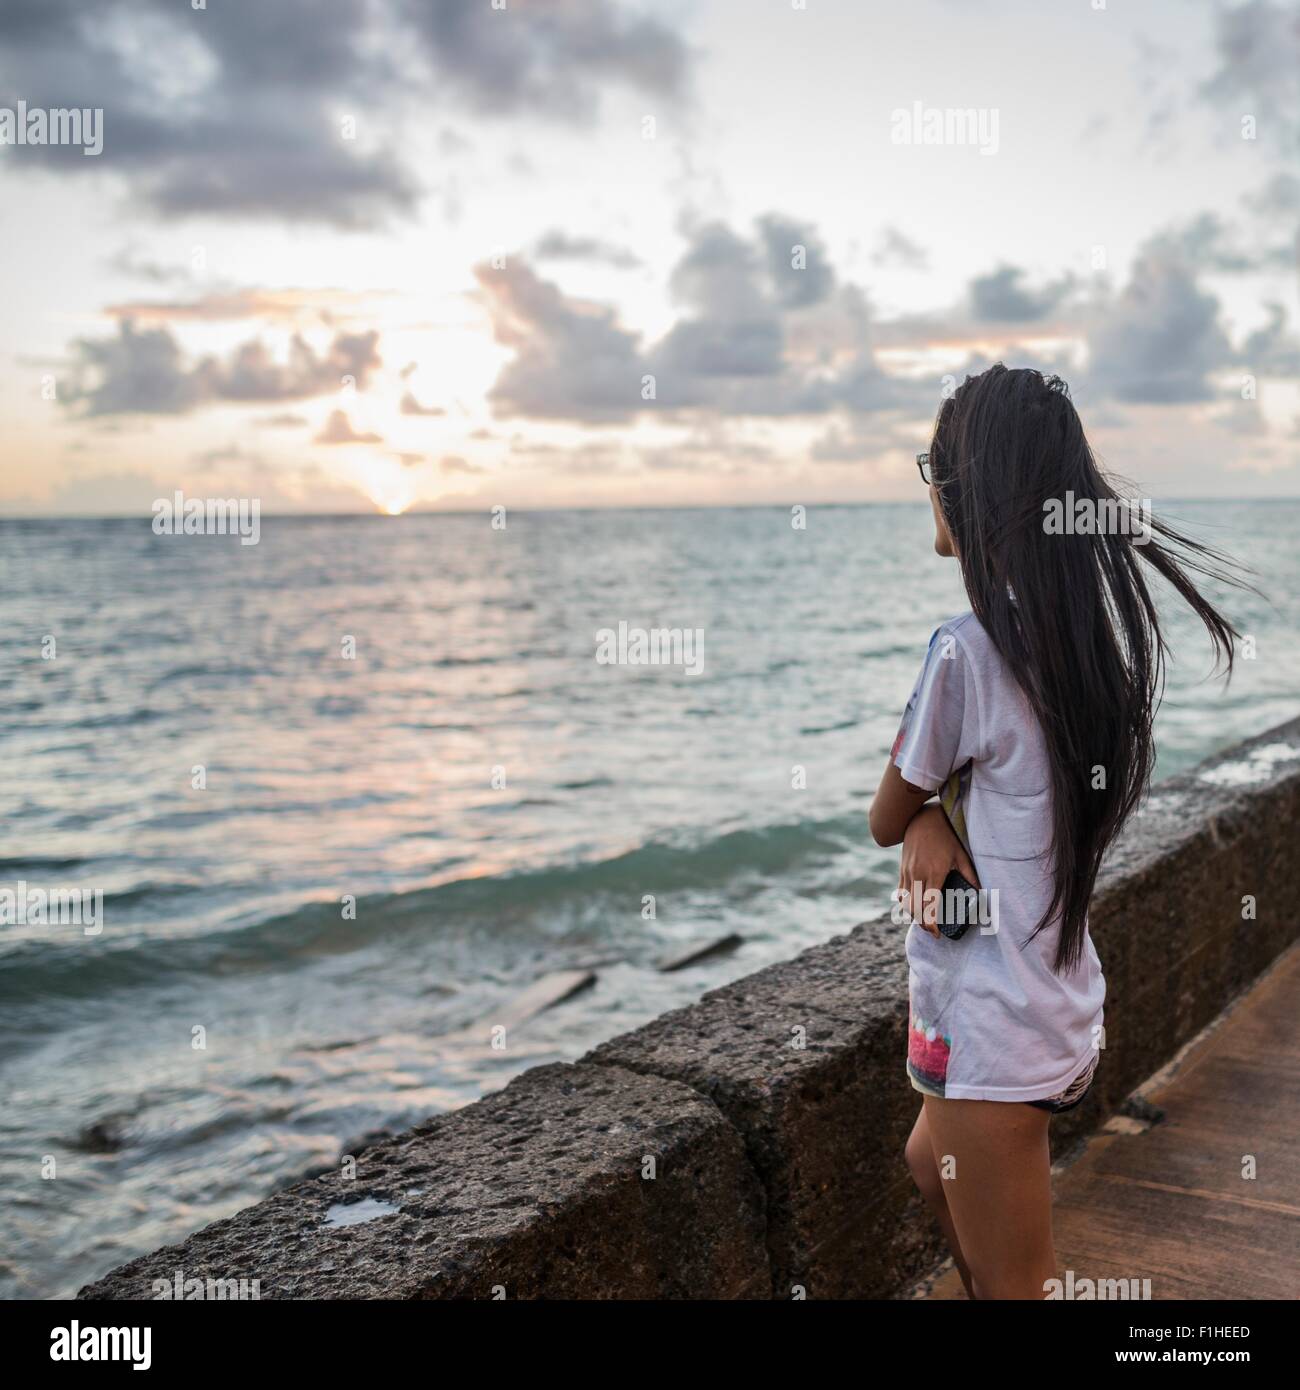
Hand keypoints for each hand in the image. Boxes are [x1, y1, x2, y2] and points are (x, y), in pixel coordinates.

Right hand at [897, 805, 979, 937]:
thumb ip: (971, 875)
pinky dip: (906, 904)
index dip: (931, 923)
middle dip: (922, 924)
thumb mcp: (962, 855)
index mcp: (934, 873)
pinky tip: (915, 907)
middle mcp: (917, 874)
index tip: (937, 933)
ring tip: (924, 921)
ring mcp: (907, 872)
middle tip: (933, 930)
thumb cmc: (946, 836)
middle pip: (914, 909)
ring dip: (913, 915)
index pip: (929, 906)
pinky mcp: (902, 869)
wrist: (923, 819)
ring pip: (904, 902)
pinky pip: (901, 892)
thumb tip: (982, 893)